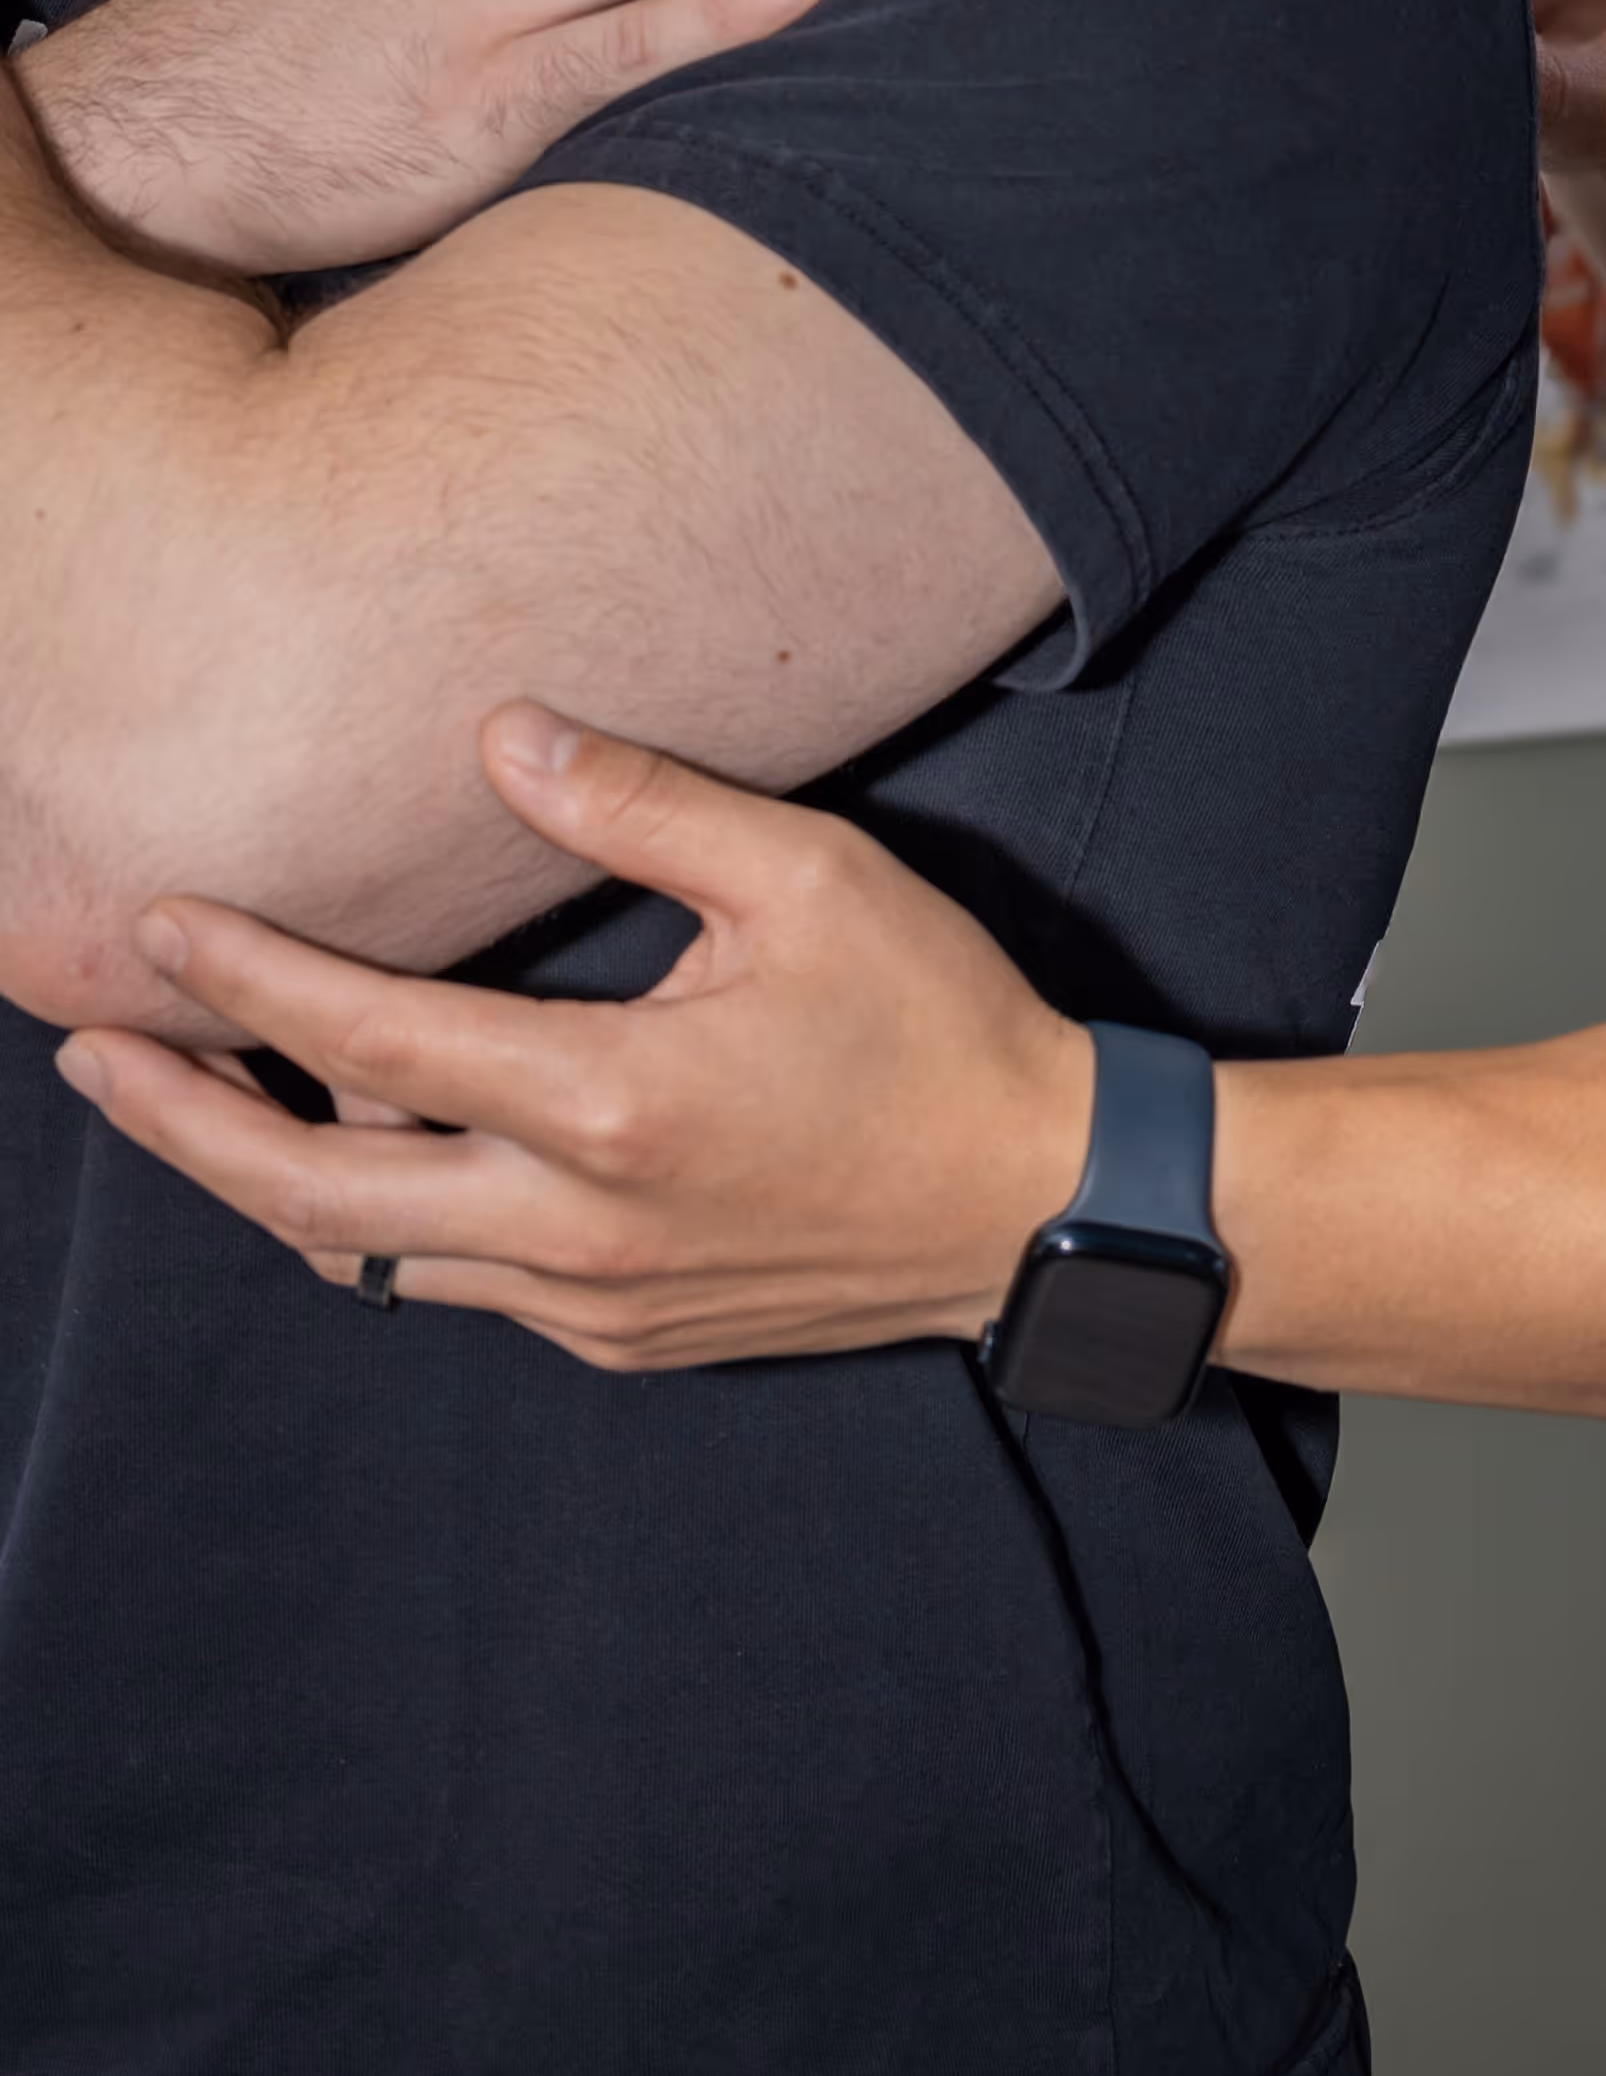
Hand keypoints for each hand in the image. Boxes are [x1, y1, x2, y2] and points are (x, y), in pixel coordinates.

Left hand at [55, 709, 1093, 1373]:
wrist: (1041, 1205)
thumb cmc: (941, 1028)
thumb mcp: (811, 878)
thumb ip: (644, 803)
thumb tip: (503, 735)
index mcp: (613, 1105)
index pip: (371, 1039)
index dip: (248, 979)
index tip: (158, 926)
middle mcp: (580, 1230)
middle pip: (310, 1198)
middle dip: (180, 1125)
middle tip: (93, 1056)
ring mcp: (599, 1304)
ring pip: (373, 1260)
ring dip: (271, 1182)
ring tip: (199, 1102)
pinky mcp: (632, 1340)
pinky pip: (465, 1289)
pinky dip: (389, 1222)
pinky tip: (375, 1150)